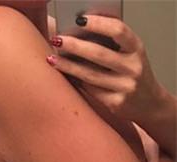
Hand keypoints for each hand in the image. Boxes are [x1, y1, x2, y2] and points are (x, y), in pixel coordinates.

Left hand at [47, 15, 162, 122]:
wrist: (148, 103)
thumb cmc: (132, 74)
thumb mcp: (129, 54)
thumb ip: (112, 43)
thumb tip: (81, 28)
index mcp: (137, 49)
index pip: (118, 31)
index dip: (99, 23)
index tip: (79, 20)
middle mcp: (133, 67)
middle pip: (99, 54)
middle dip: (75, 46)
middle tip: (57, 39)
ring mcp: (125, 87)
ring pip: (90, 75)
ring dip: (68, 66)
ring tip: (51, 58)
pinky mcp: (115, 103)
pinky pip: (89, 90)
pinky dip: (74, 81)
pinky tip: (62, 76)